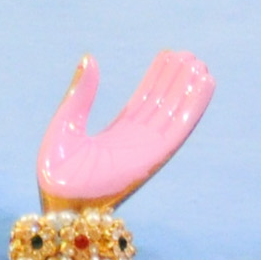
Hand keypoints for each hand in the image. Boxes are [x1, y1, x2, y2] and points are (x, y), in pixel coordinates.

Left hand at [36, 51, 213, 212]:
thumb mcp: (66, 122)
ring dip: (189, 91)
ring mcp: (146, 150)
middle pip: (162, 106)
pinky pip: (178, 128)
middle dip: (176, 82)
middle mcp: (135, 143)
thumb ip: (81, 93)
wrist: (61, 203)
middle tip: (189, 55)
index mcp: (116, 136)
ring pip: (174, 114)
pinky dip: (193, 107)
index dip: (156, 80)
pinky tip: (203, 85)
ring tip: (200, 64)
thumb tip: (89, 58)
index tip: (168, 57)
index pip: (143, 103)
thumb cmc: (57, 173)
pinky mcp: (153, 158)